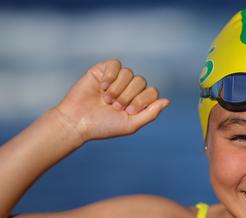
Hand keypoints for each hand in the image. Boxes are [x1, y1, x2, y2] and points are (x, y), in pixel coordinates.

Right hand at [54, 59, 169, 141]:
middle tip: (115, 106)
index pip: (152, 92)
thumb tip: (167, 101)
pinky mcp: (102, 70)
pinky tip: (102, 87)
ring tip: (107, 100)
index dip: (142, 100)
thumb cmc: (104, 126)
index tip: (128, 111)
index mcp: (138, 100)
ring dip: (118, 89)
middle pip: (141, 81)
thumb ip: (150, 113)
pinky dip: (111, 75)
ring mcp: (116, 78)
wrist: (78, 121)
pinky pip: (115, 64)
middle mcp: (129, 88)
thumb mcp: (131, 124)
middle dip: (129, 96)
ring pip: (129, 73)